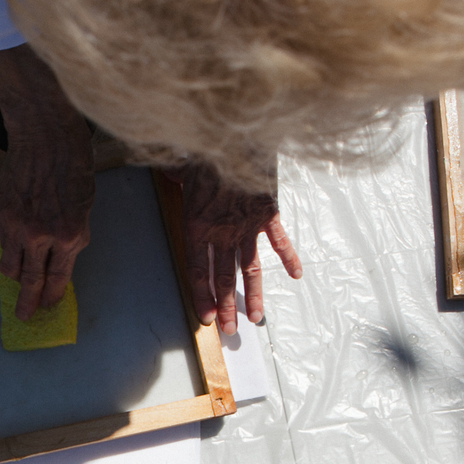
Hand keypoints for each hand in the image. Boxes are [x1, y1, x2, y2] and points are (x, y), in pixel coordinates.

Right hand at [0, 45, 94, 319]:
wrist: (48, 138)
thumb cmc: (73, 168)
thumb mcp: (83, 207)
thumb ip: (70, 236)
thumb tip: (58, 260)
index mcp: (71, 236)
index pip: (59, 278)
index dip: (52, 295)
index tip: (47, 305)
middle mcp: (44, 237)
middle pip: (32, 282)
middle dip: (28, 304)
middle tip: (23, 317)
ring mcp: (20, 227)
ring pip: (11, 267)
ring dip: (15, 274)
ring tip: (18, 274)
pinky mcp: (2, 215)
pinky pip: (3, 244)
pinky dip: (8, 248)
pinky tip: (15, 242)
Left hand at [169, 162, 301, 334]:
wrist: (237, 132)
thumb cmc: (205, 148)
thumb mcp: (179, 165)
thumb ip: (173, 177)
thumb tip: (167, 176)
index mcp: (196, 224)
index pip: (196, 270)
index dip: (201, 296)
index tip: (205, 318)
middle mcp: (222, 231)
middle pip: (223, 277)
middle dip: (226, 307)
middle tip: (230, 331)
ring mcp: (247, 224)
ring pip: (250, 267)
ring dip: (254, 294)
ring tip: (256, 318)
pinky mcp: (268, 212)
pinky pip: (279, 240)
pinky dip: (288, 257)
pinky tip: (295, 275)